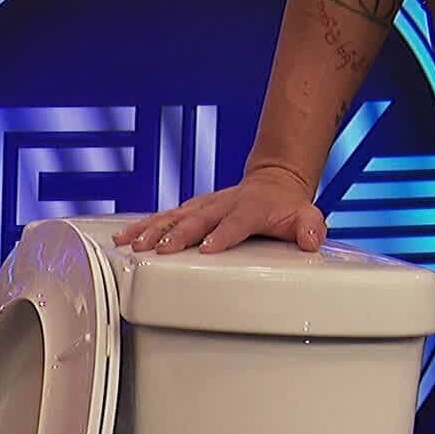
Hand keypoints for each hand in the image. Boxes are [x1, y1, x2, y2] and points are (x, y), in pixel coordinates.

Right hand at [112, 166, 325, 254]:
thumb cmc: (285, 207)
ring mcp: (203, 205)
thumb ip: (310, 227)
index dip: (223, 235)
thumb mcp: (307, 215)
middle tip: (162, 249)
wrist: (271, 184)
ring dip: (153, 230)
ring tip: (132, 244)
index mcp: (250, 208)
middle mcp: (222, 204)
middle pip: (198, 220)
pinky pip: (162, 217)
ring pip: (174, 216)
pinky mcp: (189, 209)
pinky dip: (142, 226)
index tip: (208, 248)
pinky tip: (123, 237)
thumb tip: (311, 239)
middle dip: (178, 234)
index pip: (236, 222)